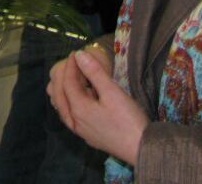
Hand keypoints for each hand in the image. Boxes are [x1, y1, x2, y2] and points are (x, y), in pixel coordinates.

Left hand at [48, 49, 147, 165]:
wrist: (142, 149)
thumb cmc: (128, 119)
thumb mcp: (113, 92)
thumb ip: (94, 72)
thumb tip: (79, 55)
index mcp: (78, 109)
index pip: (66, 82)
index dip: (70, 65)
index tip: (76, 53)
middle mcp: (74, 121)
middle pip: (59, 95)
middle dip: (62, 77)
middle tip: (72, 64)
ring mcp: (81, 131)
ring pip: (63, 107)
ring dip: (64, 91)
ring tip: (73, 78)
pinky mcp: (89, 136)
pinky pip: (71, 116)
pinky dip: (70, 102)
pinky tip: (81, 99)